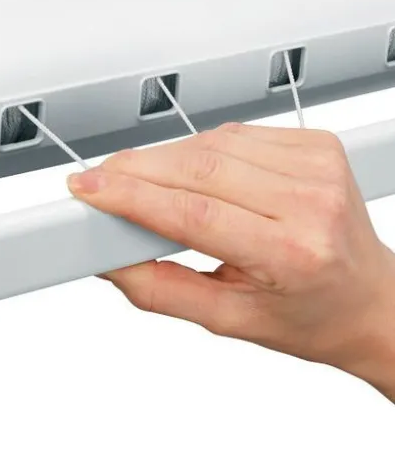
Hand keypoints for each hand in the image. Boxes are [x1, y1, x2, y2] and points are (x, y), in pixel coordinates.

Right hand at [67, 124, 394, 399]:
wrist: (370, 301)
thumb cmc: (309, 315)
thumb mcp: (226, 321)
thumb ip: (158, 290)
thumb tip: (107, 259)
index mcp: (292, 253)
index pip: (191, 211)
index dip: (128, 195)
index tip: (88, 189)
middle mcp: (310, 202)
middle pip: (195, 167)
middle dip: (133, 170)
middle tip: (98, 184)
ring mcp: (317, 166)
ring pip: (209, 143)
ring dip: (163, 160)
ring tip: (147, 187)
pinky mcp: (315, 144)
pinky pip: (234, 133)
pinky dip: (198, 150)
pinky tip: (194, 175)